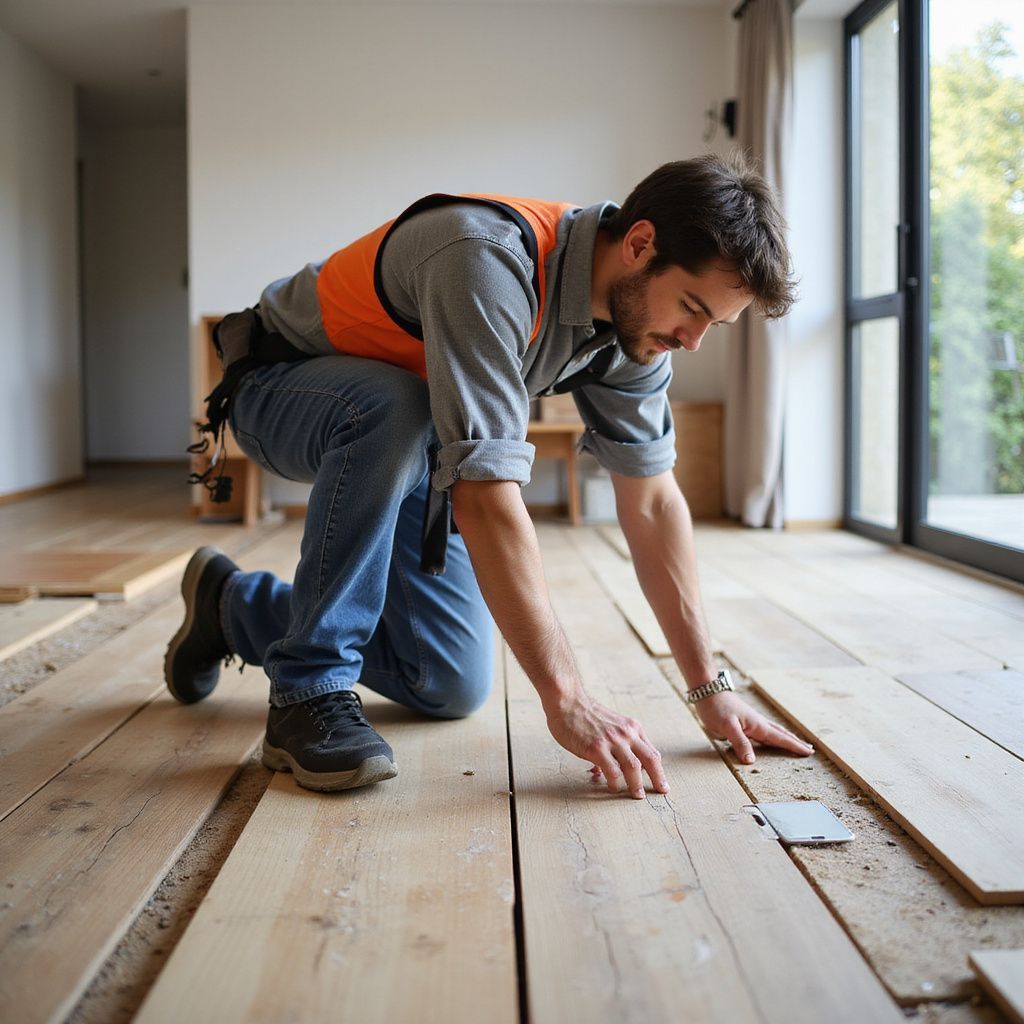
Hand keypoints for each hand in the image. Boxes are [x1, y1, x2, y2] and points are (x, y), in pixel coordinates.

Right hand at [544, 692, 668, 798]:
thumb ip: (618, 743)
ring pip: (634, 767)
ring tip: (637, 796)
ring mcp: (612, 740)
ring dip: (637, 784)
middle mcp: (626, 733)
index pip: (651, 752)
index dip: (658, 769)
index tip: (661, 782)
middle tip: (661, 791)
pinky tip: (613, 786)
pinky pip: (612, 771)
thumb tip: (617, 768)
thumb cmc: (585, 713)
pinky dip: (615, 782)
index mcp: (631, 727)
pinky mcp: (596, 748)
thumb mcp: (611, 724)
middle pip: (650, 759)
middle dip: (657, 778)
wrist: (567, 700)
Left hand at [691, 690, 813, 763]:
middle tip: (809, 749)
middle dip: (795, 742)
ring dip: (785, 738)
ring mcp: (751, 720)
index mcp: (757, 725)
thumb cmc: (716, 707)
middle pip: (781, 734)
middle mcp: (758, 722)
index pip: (780, 738)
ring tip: (795, 743)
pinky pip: (763, 730)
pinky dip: (772, 735)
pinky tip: (769, 737)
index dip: (794, 746)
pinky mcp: (744, 720)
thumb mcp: (727, 727)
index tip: (809, 752)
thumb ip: (740, 743)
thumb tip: (752, 762)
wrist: (707, 689)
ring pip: (773, 731)